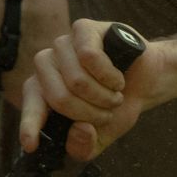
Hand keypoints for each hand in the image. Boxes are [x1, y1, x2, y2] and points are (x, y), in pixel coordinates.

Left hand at [18, 18, 155, 161]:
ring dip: (104, 96)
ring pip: (76, 79)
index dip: (29, 126)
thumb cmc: (117, 106)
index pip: (31, 107)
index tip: (31, 145)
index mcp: (44, 91)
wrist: (147, 82)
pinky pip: (89, 57)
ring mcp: (63, 45)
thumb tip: (80, 129)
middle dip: (89, 113)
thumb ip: (83, 147)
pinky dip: (109, 75)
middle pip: (59, 97)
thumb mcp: (99, 137)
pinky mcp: (83, 29)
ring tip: (114, 95)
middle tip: (107, 111)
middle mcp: (48, 65)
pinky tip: (117, 77)